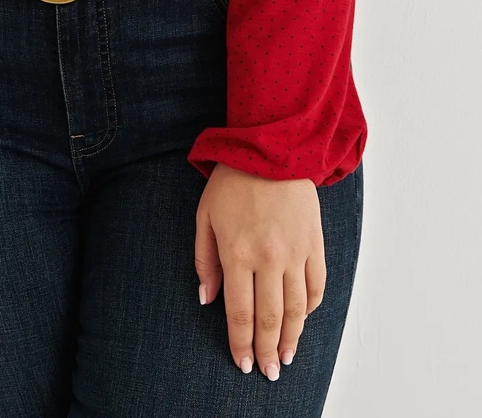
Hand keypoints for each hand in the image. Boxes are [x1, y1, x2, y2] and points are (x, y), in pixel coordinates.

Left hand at [194, 162, 325, 380]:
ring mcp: (295, 253)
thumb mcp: (205, 217)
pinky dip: (310, 308)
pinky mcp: (315, 244)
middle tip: (267, 372)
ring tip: (286, 357)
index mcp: (237, 253)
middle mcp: (268, 258)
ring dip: (292, 338)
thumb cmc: (232, 182)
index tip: (243, 363)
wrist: (272, 149)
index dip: (241, 343)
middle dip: (268, 350)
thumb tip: (206, 299)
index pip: (240, 313)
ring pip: (296, 309)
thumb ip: (204, 261)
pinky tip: (302, 319)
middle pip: (270, 319)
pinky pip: (317, 286)